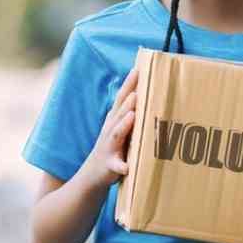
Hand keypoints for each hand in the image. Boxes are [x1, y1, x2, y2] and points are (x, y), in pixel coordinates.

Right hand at [82, 67, 138, 187]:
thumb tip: (148, 94)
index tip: (137, 69)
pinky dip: (122, 165)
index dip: (128, 84)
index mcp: (115, 120)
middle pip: (119, 113)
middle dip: (127, 102)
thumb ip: (132, 112)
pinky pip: (117, 165)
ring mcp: (109, 147)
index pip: (122, 99)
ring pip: (116, 134)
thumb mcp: (120, 127)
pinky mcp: (110, 165)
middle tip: (137, 91)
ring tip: (132, 116)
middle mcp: (110, 130)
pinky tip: (127, 166)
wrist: (93, 173)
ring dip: (123, 125)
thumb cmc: (113, 147)